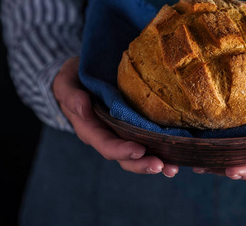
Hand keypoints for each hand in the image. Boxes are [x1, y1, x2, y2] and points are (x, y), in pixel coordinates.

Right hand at [52, 57, 178, 177]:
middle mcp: (108, 136)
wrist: (82, 75)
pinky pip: (150, 141)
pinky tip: (179, 152)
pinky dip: (164, 149)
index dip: (122, 150)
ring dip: (157, 162)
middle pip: (125, 157)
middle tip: (162, 166)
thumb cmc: (73, 79)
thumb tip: (83, 107)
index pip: (106, 144)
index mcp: (90, 129)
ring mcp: (123, 133)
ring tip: (173, 168)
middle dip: (143, 163)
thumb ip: (70, 96)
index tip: (139, 150)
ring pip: (139, 154)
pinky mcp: (136, 126)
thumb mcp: (66, 83)